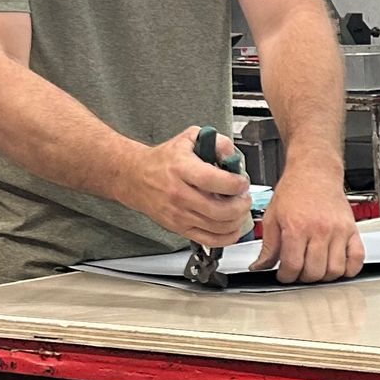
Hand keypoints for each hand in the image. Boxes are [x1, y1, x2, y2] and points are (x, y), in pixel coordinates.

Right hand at [132, 126, 251, 245]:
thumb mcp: (189, 138)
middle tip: (244, 196)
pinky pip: (211, 240)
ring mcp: (179, 214)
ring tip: (238, 207)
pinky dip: (228, 236)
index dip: (235, 183)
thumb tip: (234, 157)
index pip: (214, 181)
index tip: (242, 181)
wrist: (136, 178)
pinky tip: (233, 225)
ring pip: (219, 227)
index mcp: (181, 169)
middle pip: (220, 210)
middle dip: (241, 204)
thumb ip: (217, 142)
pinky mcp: (180, 228)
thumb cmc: (164, 160)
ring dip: (237, 219)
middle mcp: (179, 194)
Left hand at [255, 159, 363, 283]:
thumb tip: (261, 266)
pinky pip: (357, 258)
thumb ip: (268, 246)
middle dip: (303, 278)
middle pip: (314, 271)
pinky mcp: (352, 230)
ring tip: (316, 269)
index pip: (292, 266)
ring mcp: (339, 231)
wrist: (314, 172)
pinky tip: (338, 267)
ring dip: (324, 276)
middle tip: (299, 271)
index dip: (286, 276)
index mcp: (297, 227)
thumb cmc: (295, 190)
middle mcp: (320, 230)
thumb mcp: (272, 217)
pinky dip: (350, 269)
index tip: (284, 274)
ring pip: (335, 270)